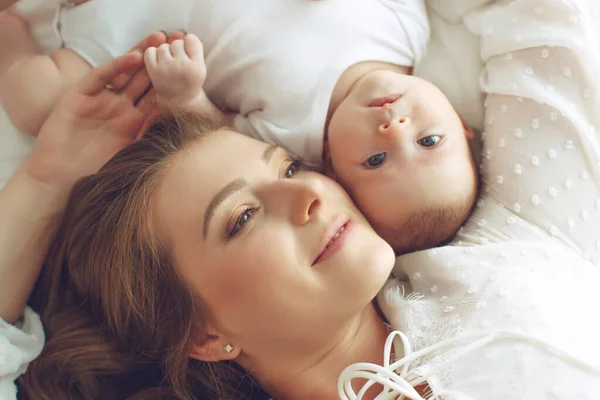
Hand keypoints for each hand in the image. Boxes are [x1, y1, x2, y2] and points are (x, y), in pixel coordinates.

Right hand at [24, 32, 168, 191]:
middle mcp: (118, 107)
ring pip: (123, 73)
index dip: (169, 83)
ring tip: (158, 41)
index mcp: (133, 121)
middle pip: (142, 80)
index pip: (154, 97)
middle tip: (175, 44)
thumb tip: (174, 126)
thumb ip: (149, 137)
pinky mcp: (79, 96)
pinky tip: (133, 58)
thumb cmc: (95, 171)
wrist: (59, 177)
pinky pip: (100, 78)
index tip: (187, 69)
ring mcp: (100, 100)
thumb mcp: (129, 153)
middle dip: (158, 62)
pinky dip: (116, 67)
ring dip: (140, 57)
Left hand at [144, 33, 205, 106]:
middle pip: (177, 42)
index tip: (189, 51)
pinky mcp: (153, 71)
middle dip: (177, 49)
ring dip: (166, 52)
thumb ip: (194, 49)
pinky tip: (158, 62)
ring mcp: (167, 69)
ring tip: (169, 64)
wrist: (179, 101)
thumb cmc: (190, 81)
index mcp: (197, 67)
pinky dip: (153, 54)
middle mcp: (182, 67)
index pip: (191, 40)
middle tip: (179, 61)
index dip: (189, 43)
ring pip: (163, 46)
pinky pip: (150, 51)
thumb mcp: (200, 67)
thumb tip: (180, 33)